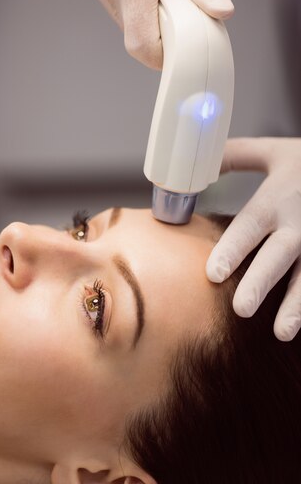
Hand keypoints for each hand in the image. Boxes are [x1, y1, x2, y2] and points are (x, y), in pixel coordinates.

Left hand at [206, 138, 300, 340]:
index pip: (252, 224)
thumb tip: (193, 166)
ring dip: (296, 304)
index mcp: (279, 195)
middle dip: (261, 282)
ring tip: (281, 332)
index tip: (213, 274)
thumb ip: (234, 157)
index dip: (233, 248)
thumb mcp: (274, 151)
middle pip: (279, 255)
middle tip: (240, 309)